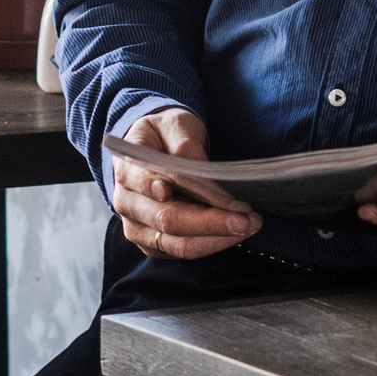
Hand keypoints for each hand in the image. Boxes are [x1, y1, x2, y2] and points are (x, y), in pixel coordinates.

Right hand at [111, 109, 261, 260]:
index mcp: (127, 169)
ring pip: (178, 244)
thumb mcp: (172, 124)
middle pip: (168, 220)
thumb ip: (182, 141)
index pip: (147, 183)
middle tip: (245, 216)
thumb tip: (194, 162)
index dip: (178, 190)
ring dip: (217, 238)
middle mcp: (127, 203)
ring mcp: (138, 228)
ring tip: (249, 224)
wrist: (153, 150)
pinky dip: (212, 244)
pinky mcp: (153, 244)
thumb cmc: (163, 136)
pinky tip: (236, 232)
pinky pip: (184, 252)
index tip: (206, 191)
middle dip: (211, 222)